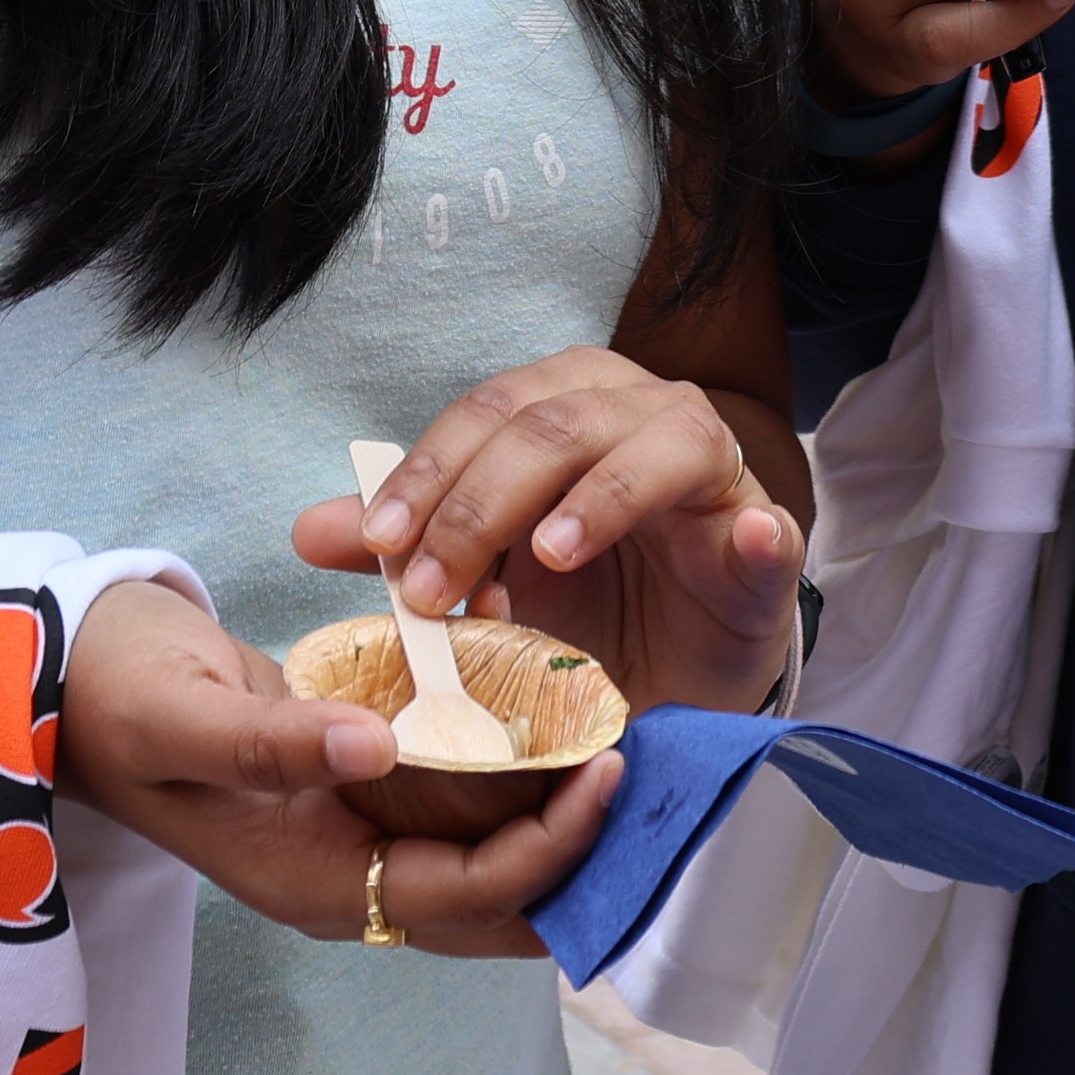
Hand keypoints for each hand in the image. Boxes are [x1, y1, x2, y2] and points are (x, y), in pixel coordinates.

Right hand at [56, 577, 616, 957]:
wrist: (51, 676)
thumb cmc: (109, 693)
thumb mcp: (185, 712)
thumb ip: (278, 739)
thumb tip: (377, 749)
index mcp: (311, 882)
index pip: (467, 896)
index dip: (548, 846)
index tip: (610, 770)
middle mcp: (341, 876)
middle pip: (493, 899)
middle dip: (578, 848)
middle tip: (652, 769)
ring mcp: (344, 834)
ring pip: (479, 851)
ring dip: (550, 808)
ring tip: (627, 738)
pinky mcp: (347, 787)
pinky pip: (448, 799)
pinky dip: (504, 765)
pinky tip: (550, 704)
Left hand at [307, 350, 800, 718]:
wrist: (673, 668)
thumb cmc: (578, 607)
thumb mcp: (484, 581)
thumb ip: (408, 549)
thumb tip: (307, 530)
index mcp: (565, 406)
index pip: (485, 417)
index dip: (428, 475)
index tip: (380, 547)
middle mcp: (637, 413)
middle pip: (554, 425)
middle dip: (482, 505)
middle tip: (433, 592)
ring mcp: (713, 471)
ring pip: (656, 444)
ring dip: (598, 497)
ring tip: (550, 557)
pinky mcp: (767, 538)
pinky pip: (765, 525)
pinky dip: (756, 532)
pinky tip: (744, 542)